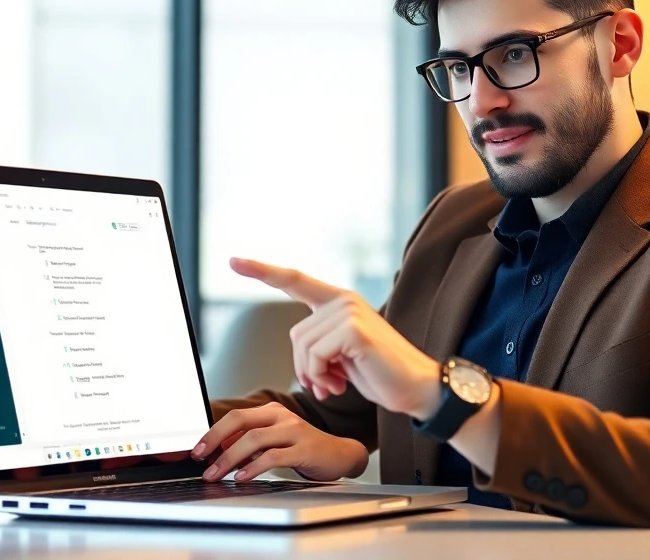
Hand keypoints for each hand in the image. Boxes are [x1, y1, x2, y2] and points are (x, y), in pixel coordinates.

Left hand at [192, 402, 367, 481]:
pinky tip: (242, 477)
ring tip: (215, 474)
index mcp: (271, 412)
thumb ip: (250, 442)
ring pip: (254, 439)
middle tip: (201, 461)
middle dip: (215, 441)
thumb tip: (218, 452)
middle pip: (240, 422)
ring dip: (229, 458)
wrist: (340, 455)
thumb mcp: (275, 440)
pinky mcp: (304, 448)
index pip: (235, 416)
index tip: (196, 450)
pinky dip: (254, 467)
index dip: (213, 433)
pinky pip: (273, 456)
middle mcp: (281, 416)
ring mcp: (294, 430)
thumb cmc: (304, 448)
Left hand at [230, 257, 442, 419]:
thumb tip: (301, 356)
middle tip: (328, 384)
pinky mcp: (354, 329)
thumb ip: (320, 344)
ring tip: (336, 384)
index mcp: (339, 302)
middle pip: (296, 336)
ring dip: (314, 375)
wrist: (416, 388)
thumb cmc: (380, 374)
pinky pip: (316, 357)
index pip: (295, 281)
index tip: (233, 261)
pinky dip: (323, 376)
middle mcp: (344, 300)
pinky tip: (342, 383)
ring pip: (303, 348)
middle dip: (306, 367)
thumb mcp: (343, 355)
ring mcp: (349, 311)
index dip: (263, 270)